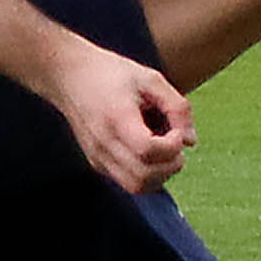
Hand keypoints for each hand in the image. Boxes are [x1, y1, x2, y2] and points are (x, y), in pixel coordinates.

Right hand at [44, 38, 192, 194]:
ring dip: (160, 174)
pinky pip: (127, 181)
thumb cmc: (113, 74)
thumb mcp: (150, 79)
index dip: (171, 146)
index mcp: (116, 118)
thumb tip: (190, 142)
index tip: (175, 131)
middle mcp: (103, 142)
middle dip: (170, 164)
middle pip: (143, 176)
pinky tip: (148, 151)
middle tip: (174, 142)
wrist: (70, 77)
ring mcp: (97, 156)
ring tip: (163, 149)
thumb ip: (177, 107)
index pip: (147, 150)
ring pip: (136, 186)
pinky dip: (146, 173)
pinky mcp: (96, 163)